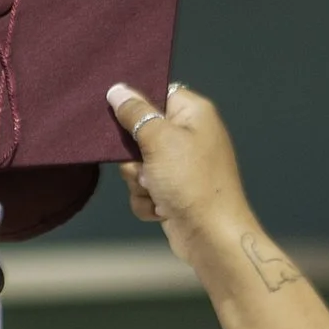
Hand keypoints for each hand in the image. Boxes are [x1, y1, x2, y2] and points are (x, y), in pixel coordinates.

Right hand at [108, 79, 249, 252]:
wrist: (212, 238)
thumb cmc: (190, 182)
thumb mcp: (159, 139)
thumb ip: (135, 112)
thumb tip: (117, 89)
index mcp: (193, 113)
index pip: (156, 94)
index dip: (138, 106)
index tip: (122, 118)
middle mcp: (189, 137)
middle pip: (141, 133)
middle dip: (135, 155)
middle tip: (144, 166)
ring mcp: (181, 168)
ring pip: (138, 165)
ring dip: (139, 182)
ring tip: (156, 192)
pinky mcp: (173, 194)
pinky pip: (145, 190)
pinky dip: (148, 202)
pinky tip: (160, 210)